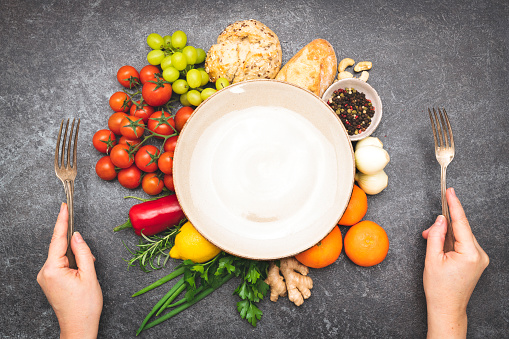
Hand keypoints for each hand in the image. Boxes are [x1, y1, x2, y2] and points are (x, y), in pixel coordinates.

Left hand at [37, 203, 102, 338]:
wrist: (79, 327)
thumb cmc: (85, 305)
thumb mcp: (89, 275)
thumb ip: (83, 252)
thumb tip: (76, 235)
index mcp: (53, 269)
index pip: (58, 239)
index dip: (61, 221)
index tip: (63, 207)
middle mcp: (44, 272)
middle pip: (60, 248)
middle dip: (76, 249)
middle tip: (89, 264)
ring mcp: (45, 277)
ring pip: (62, 256)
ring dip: (76, 258)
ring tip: (86, 275)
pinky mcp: (49, 281)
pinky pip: (60, 264)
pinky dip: (72, 263)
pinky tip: (81, 274)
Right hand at [422, 188, 488, 338]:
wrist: (447, 307)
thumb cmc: (439, 287)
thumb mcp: (432, 258)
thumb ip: (436, 235)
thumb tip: (440, 220)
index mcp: (470, 253)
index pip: (461, 223)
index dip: (454, 205)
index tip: (450, 192)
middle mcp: (480, 254)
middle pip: (461, 229)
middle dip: (443, 227)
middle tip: (427, 233)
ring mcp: (480, 258)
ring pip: (461, 236)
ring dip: (446, 236)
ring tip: (431, 243)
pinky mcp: (477, 261)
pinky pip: (464, 244)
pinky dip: (451, 242)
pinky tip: (441, 247)